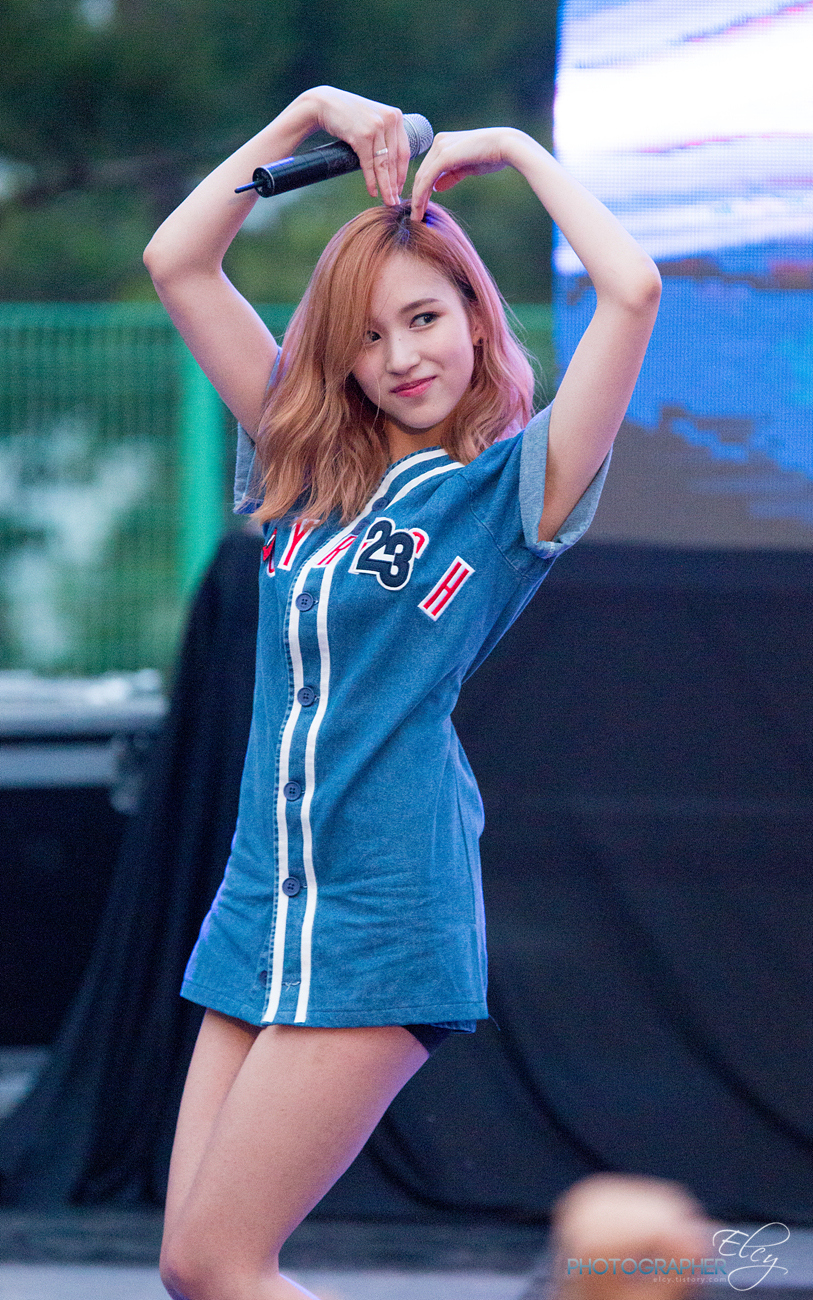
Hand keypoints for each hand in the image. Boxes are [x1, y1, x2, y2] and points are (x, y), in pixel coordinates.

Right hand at [301, 86, 410, 206]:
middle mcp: (389, 120)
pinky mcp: (362, 136)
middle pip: (394, 160)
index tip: (400, 188)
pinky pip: (369, 165)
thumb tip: (394, 164)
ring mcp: (376, 127)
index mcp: (396, 116)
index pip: (404, 151)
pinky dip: (371, 182)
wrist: (326, 104)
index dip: (402, 173)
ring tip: (388, 201)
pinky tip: (373, 192)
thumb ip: (385, 136)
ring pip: (383, 165)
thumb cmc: (350, 115)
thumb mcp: (373, 120)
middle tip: (395, 201)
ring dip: (386, 186)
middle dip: (395, 184)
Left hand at [410, 127, 520, 220]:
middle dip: (417, 196)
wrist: (507, 146)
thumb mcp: (467, 168)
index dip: (422, 189)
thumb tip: (437, 187)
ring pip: (422, 178)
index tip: (420, 207)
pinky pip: (427, 180)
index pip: (428, 168)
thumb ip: (451, 175)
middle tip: (415, 216)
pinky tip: (419, 210)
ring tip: (416, 218)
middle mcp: (438, 142)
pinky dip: (421, 196)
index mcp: (443, 142)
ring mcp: (440, 147)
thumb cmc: (492, 155)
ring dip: (417, 200)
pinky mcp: (444, 157)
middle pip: (422, 173)